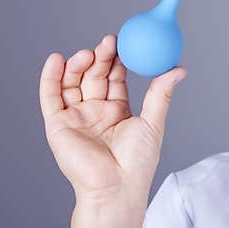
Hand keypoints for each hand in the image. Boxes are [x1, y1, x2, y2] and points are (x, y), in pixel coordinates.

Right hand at [39, 34, 186, 205]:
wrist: (116, 186)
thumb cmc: (138, 162)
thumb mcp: (153, 122)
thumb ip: (160, 93)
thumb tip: (178, 69)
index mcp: (117, 112)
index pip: (114, 79)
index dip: (117, 60)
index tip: (122, 42)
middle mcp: (95, 113)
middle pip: (93, 77)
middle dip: (99, 57)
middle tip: (108, 41)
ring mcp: (75, 118)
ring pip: (72, 84)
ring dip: (77, 65)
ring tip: (87, 53)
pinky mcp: (58, 125)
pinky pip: (50, 97)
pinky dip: (51, 77)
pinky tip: (56, 59)